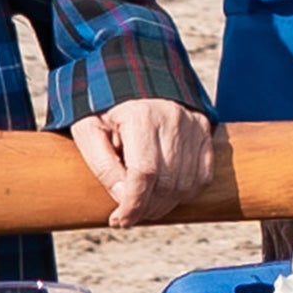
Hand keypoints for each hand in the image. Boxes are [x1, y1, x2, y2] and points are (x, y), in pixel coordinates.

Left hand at [70, 101, 213, 226]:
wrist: (133, 71)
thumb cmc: (105, 105)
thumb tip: (122, 198)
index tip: (119, 220)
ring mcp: (193, 124)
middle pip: (167, 183)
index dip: (132, 205)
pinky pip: (202, 175)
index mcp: (141, 115)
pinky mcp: (204, 129)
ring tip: (144, 202)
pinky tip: (165, 192)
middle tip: (127, 213)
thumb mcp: (88, 130)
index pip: (144, 174)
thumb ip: (102, 165)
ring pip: (187, 184)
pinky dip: (186, 192)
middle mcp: (173, 118)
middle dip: (146, 209)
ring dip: (165, 204)